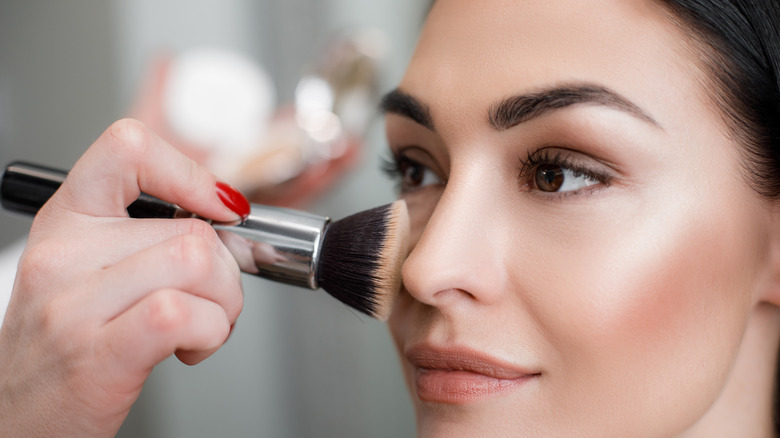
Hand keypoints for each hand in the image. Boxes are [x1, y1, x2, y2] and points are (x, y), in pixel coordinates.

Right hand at [0, 119, 244, 436]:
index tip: (221, 207)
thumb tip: (225, 216)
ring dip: (225, 303)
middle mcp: (63, 254)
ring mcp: (75, 304)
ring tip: (202, 326)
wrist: (21, 422)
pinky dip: (213, 332)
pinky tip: (191, 348)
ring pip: (198, 263)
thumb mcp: (93, 272)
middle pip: (192, 228)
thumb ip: (149, 236)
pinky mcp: (98, 354)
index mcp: (67, 221)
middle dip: (227, 273)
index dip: (191, 172)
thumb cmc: (69, 348)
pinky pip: (186, 313)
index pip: (128, 147)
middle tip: (210, 302)